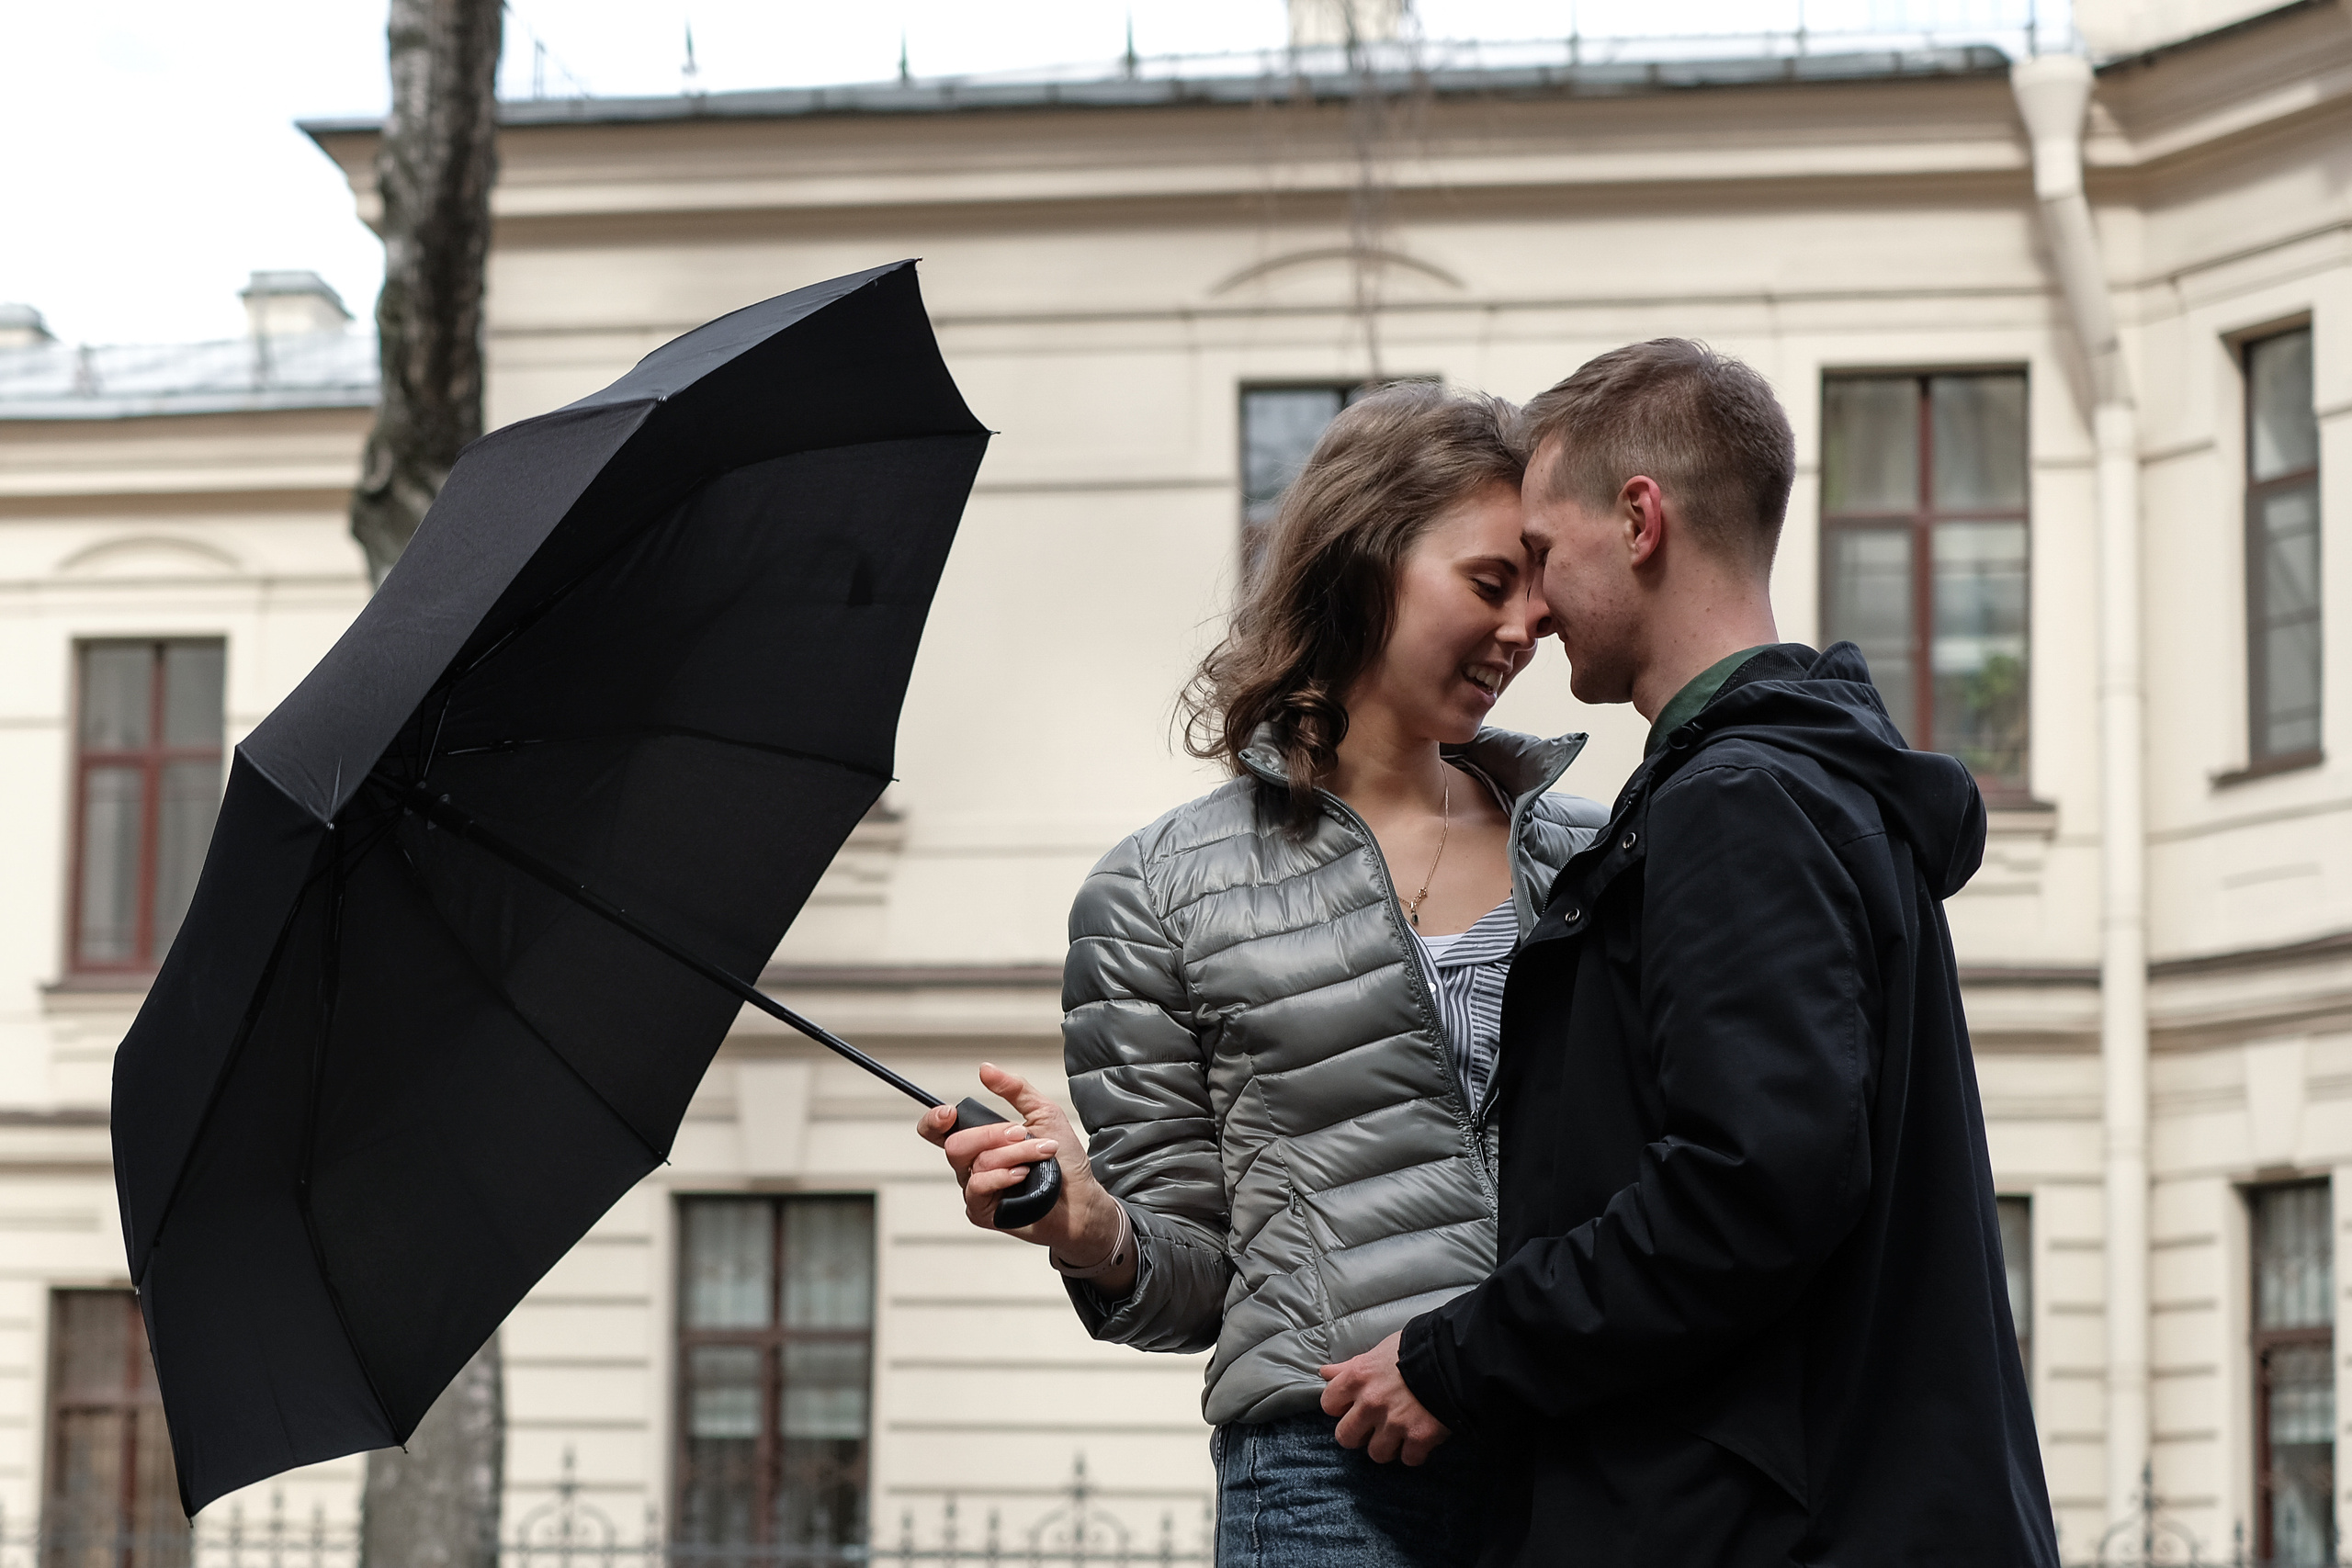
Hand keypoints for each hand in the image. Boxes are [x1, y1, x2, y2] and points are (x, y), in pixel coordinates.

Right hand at [915, 1063, 1134, 1293]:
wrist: (1081, 1198)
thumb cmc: (1064, 1161)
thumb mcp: (1044, 1114)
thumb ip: (1015, 1090)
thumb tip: (985, 1069)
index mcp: (981, 1141)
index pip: (939, 1131)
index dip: (934, 1121)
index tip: (949, 1113)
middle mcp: (973, 1165)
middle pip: (955, 1144)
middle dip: (991, 1134)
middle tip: (1020, 1133)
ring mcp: (976, 1189)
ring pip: (976, 1163)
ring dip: (1013, 1154)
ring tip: (1040, 1155)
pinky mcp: (982, 1211)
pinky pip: (978, 1187)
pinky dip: (1003, 1176)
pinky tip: (1023, 1176)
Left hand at [1319, 1331, 1449, 1464]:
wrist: (1457, 1355)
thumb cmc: (1418, 1346)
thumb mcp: (1380, 1349)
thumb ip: (1352, 1366)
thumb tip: (1325, 1373)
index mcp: (1358, 1377)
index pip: (1329, 1404)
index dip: (1341, 1408)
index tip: (1352, 1406)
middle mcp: (1371, 1403)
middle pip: (1346, 1438)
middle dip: (1359, 1434)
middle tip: (1374, 1426)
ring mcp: (1395, 1423)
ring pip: (1377, 1453)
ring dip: (1388, 1446)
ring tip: (1400, 1433)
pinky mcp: (1420, 1437)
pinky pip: (1409, 1459)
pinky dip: (1416, 1452)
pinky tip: (1421, 1437)